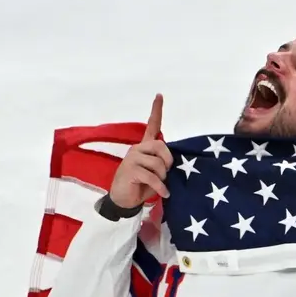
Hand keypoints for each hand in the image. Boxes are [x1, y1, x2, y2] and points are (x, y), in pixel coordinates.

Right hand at [107, 94, 172, 211]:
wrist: (124, 200)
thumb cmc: (141, 186)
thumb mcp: (156, 173)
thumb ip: (162, 164)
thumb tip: (171, 163)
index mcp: (144, 148)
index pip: (151, 126)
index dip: (156, 111)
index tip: (160, 95)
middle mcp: (137, 149)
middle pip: (161, 146)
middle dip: (168, 162)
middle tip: (166, 173)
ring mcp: (132, 159)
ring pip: (158, 164)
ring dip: (163, 177)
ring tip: (160, 185)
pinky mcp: (130, 170)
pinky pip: (153, 177)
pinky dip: (161, 188)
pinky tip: (163, 193)